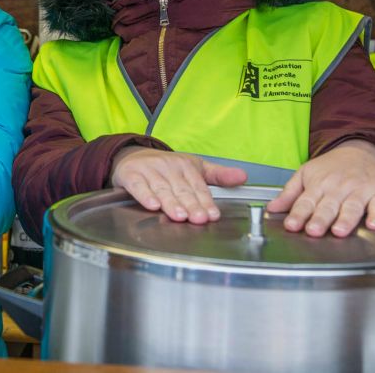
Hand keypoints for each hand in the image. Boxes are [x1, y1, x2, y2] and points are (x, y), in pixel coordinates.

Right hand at [110, 147, 247, 223]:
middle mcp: (168, 167)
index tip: (212, 215)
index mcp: (185, 165)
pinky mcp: (131, 175)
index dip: (206, 201)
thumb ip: (218, 175)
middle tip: (199, 218)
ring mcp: (149, 170)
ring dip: (171, 203)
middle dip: (191, 205)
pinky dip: (145, 196)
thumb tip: (243, 177)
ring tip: (180, 216)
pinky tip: (152, 205)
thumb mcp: (194, 167)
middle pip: (181, 189)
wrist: (132, 155)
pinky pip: (138, 186)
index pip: (198, 186)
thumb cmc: (166, 166)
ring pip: (162, 189)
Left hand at [266, 139, 374, 237]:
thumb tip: (271, 208)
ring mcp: (359, 190)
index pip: (305, 202)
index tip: (291, 225)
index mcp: (318, 184)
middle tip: (313, 231)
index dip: (298, 214)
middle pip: (328, 206)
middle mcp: (338, 188)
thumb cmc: (332, 167)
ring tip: (338, 231)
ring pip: (352, 207)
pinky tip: (374, 225)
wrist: (364, 150)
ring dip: (346, 219)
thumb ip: (290, 193)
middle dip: (320, 219)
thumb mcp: (306, 173)